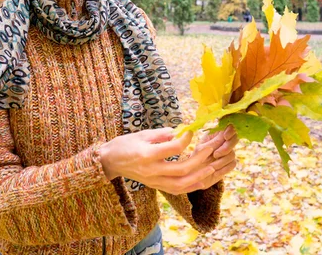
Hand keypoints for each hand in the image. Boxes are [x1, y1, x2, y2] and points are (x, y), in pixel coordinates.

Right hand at [99, 127, 216, 195]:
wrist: (110, 161)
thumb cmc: (125, 144)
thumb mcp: (142, 134)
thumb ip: (162, 134)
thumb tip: (180, 131)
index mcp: (147, 154)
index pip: (173, 148)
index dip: (186, 139)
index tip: (192, 131)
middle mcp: (152, 170)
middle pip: (180, 170)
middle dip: (198, 160)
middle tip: (209, 149)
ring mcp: (154, 181)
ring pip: (180, 185)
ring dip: (197, 177)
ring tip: (210, 168)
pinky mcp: (155, 186)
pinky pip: (176, 190)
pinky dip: (190, 186)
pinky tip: (201, 181)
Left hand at [189, 124, 238, 190]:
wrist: (193, 177)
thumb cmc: (194, 160)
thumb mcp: (201, 149)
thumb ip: (213, 142)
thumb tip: (224, 133)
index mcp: (215, 135)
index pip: (228, 128)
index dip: (230, 131)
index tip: (225, 136)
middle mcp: (223, 142)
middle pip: (234, 140)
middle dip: (226, 148)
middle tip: (215, 155)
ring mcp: (227, 153)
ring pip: (232, 154)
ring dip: (222, 161)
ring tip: (211, 166)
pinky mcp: (229, 163)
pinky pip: (232, 164)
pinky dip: (224, 168)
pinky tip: (215, 172)